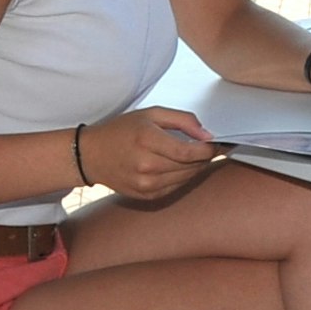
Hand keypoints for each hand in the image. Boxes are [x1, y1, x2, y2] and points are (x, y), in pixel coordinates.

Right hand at [84, 106, 224, 201]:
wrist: (90, 155)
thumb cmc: (121, 131)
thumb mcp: (151, 114)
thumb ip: (183, 120)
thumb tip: (207, 134)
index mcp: (148, 142)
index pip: (190, 152)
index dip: (210, 149)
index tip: (220, 143)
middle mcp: (147, 167)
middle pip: (192, 166)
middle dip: (206, 156)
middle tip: (211, 146)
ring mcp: (146, 185)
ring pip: (187, 178)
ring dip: (196, 166)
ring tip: (194, 154)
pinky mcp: (146, 195)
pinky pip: (176, 187)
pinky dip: (183, 176)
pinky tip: (178, 165)